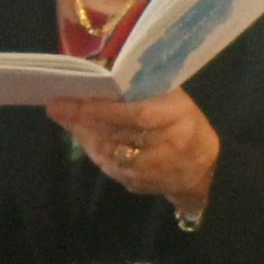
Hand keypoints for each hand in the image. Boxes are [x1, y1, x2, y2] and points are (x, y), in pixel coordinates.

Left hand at [44, 88, 219, 215]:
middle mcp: (171, 144)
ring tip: (66, 118)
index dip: (105, 110)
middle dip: (84, 122)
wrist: (205, 168)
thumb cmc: (182, 121)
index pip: (137, 114)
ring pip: (111, 155)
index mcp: (178, 114)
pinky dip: (97, 154)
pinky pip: (114, 169)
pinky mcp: (146, 184)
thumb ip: (138, 90)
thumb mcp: (170, 98)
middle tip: (58, 107)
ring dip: (86, 137)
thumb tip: (95, 78)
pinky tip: (86, 140)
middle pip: (118, 135)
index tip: (78, 101)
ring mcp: (158, 170)